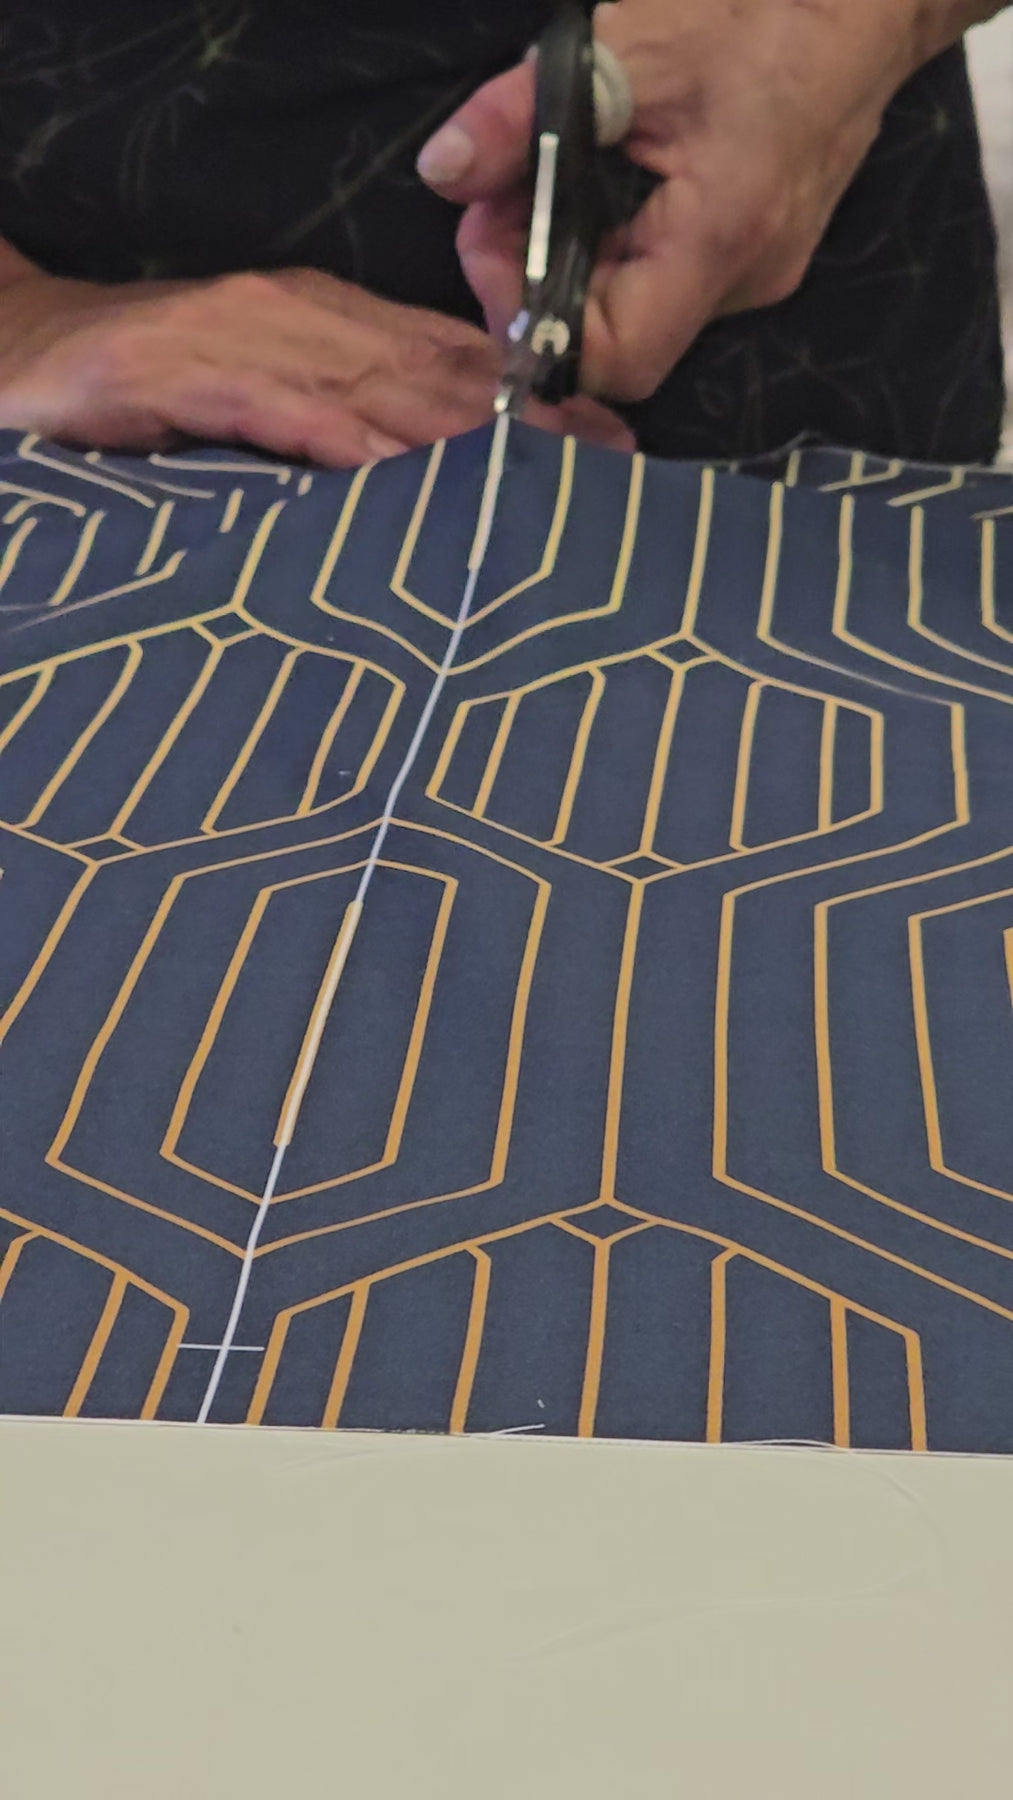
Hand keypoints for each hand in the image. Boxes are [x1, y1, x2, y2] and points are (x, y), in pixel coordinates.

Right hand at [0, 256, 633, 463]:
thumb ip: (337, 425)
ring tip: (549, 485)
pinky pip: (302, 414)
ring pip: (389, 391)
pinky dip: (367, 449)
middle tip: (611, 473)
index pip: (452, 359)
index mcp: (330, 321)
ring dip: (475, 441)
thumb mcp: (261, 398)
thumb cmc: (149, 390)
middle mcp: (310, 320)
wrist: (27, 355)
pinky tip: (420, 485)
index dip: (534, 403)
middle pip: (443, 373)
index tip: (605, 446)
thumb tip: (423, 482)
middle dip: (532, 426)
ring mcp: (258, 341)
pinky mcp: (201, 374)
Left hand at [417, 0, 965, 400]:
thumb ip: (522, 115)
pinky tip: (593, 194)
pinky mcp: (755, 261)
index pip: (616, 359)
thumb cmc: (759, 13)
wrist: (865, 7)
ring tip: (538, 188)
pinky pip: (663, 288)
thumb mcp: (624, 46)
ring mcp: (755, 279)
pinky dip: (609, 253)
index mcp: (718, 238)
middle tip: (498, 204)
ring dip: (568, 266)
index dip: (540, 330)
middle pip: (615, 345)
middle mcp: (742, 282)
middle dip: (536, 286)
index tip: (498, 249)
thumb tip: (442, 173)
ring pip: (634, 318)